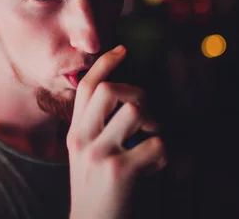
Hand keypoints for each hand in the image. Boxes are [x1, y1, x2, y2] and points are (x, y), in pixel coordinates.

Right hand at [67, 45, 166, 218]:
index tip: (123, 49)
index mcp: (75, 133)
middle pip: (110, 90)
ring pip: (134, 111)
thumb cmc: (95, 190)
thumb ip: (96, 127)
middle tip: (146, 117)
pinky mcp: (118, 171)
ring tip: (151, 140)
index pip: (86, 87)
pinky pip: (155, 145)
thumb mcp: (86, 155)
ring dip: (153, 123)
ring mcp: (99, 154)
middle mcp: (82, 139)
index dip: (105, 63)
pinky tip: (154, 169)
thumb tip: (125, 99)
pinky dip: (163, 155)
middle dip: (138, 94)